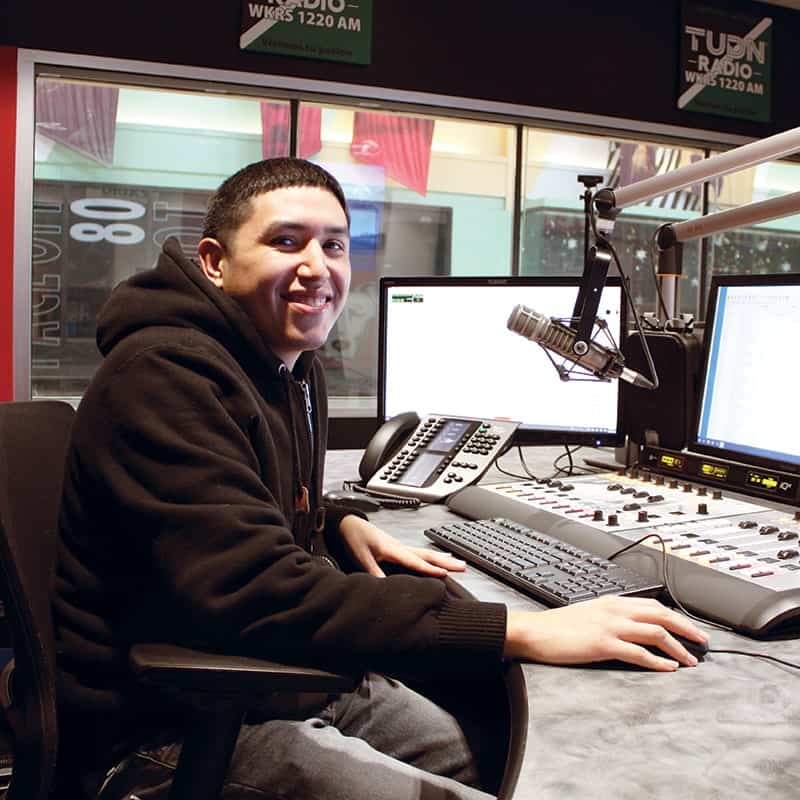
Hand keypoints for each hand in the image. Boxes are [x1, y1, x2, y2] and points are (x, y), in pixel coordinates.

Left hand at [338, 514, 465, 577]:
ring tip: (457, 563)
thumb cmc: (353, 537)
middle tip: (463, 566)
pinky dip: (430, 558)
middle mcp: (399, 546)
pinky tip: (435, 560)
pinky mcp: (396, 548)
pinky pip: (418, 554)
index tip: (445, 574)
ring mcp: (399, 546)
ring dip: (441, 559)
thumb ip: (373, 572)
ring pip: (424, 553)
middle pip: (426, 555)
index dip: (430, 569)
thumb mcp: (361, 556)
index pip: (414, 561)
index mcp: (392, 548)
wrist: (346, 523)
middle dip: (445, 561)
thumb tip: (386, 587)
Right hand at [504, 595, 707, 671]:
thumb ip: (610, 617)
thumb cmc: (557, 627)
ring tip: (690, 660)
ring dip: (677, 647)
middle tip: (702, 642)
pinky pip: (638, 653)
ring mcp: (609, 626)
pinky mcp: (603, 644)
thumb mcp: (588, 613)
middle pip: (660, 614)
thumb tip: (631, 629)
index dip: (676, 617)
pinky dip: (657, 661)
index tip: (690, 629)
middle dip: (686, 629)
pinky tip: (668, 668)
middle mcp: (614, 610)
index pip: (652, 605)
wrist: (535, 632)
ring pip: (655, 632)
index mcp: (611, 602)